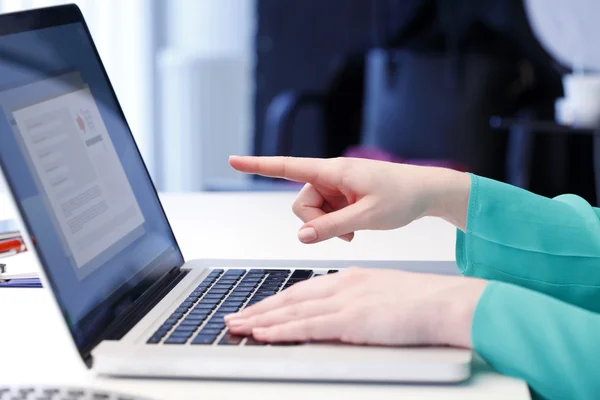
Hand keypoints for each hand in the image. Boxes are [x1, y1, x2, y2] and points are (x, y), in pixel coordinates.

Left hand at [225, 267, 486, 347]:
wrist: (446, 302)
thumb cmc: (424, 300)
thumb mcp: (384, 294)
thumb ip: (360, 302)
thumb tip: (344, 315)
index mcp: (350, 278)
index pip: (304, 290)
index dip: (277, 301)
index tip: (258, 308)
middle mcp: (342, 286)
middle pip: (290, 298)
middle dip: (258, 309)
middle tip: (234, 317)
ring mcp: (345, 302)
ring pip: (292, 311)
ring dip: (260, 320)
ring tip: (236, 326)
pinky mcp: (351, 320)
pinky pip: (307, 326)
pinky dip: (281, 330)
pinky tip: (263, 333)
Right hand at [229, 156, 470, 242]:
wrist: (426, 192)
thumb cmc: (401, 197)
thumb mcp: (366, 217)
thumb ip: (331, 227)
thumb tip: (300, 237)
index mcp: (334, 171)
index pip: (288, 167)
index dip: (258, 165)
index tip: (232, 160)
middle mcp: (330, 175)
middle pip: (301, 202)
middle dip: (315, 223)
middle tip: (343, 233)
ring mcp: (336, 186)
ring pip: (312, 211)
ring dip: (327, 226)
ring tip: (354, 229)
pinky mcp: (343, 195)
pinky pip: (326, 213)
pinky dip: (335, 224)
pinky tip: (355, 228)